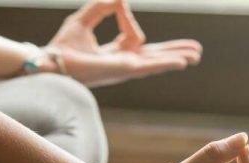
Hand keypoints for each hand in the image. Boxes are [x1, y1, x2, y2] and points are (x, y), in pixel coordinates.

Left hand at [46, 0, 201, 86]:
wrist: (52, 61)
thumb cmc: (63, 45)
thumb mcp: (84, 18)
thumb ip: (102, 6)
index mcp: (114, 54)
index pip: (133, 37)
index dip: (127, 18)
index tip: (119, 4)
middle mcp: (123, 63)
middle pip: (155, 56)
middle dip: (174, 52)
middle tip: (196, 51)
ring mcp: (126, 68)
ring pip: (157, 61)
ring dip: (176, 57)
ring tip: (196, 56)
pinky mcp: (125, 70)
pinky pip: (150, 64)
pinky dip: (167, 63)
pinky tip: (182, 62)